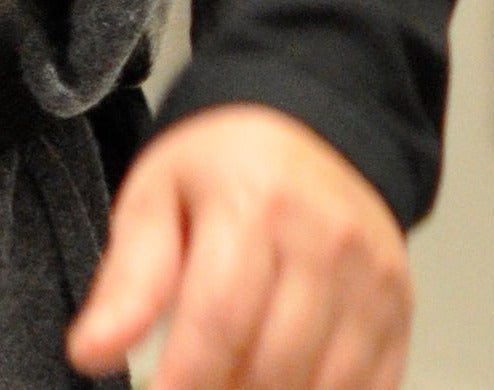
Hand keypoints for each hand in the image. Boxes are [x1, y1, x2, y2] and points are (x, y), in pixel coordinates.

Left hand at [65, 103, 410, 389]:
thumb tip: (91, 354)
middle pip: (276, 365)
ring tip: (229, 385)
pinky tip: (281, 388)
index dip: (188, 379)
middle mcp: (326, 243)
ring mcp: (375, 283)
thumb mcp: (156, 196)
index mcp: (253, 202)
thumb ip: (128, 279)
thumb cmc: (220, 169)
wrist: (310, 130)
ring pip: (327, 388)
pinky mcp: (402, 315)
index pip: (221, 317)